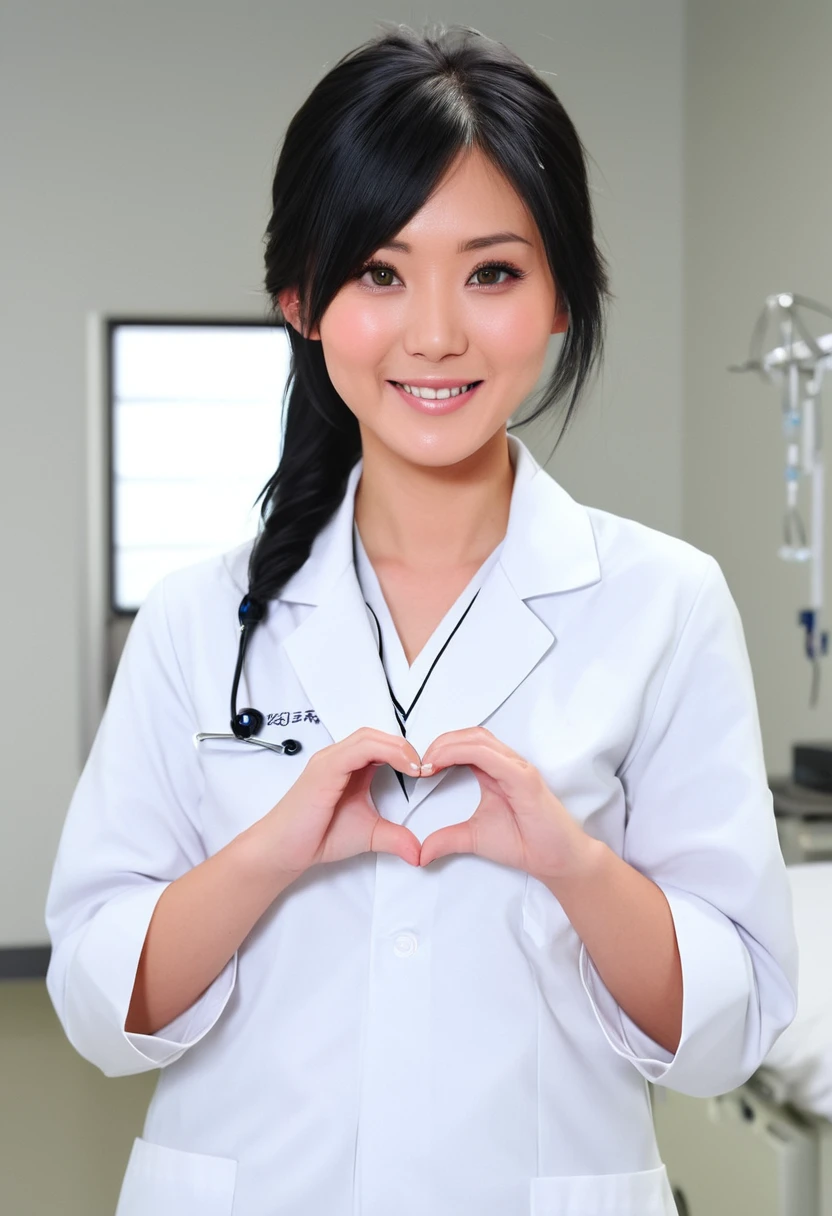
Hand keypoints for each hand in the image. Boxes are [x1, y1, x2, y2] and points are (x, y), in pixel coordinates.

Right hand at [261, 728, 422, 876]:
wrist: (283, 850)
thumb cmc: (316, 836)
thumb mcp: (369, 835)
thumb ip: (395, 838)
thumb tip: (419, 852)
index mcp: (349, 766)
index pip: (381, 744)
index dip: (407, 752)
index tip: (427, 772)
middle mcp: (338, 757)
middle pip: (377, 734)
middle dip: (406, 747)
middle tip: (427, 767)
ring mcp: (330, 760)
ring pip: (369, 736)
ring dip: (398, 747)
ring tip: (417, 767)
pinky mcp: (324, 768)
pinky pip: (358, 749)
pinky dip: (385, 753)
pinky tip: (403, 768)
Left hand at [418, 727, 591, 879]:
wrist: (557, 860)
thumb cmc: (525, 843)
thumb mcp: (473, 838)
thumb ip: (447, 839)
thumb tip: (420, 853)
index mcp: (496, 771)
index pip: (466, 744)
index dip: (441, 749)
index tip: (419, 768)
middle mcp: (508, 763)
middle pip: (471, 736)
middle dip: (441, 742)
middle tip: (418, 762)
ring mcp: (517, 768)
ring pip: (478, 740)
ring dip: (448, 745)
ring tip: (428, 762)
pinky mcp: (524, 778)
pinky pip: (490, 757)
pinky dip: (463, 753)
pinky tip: (443, 764)